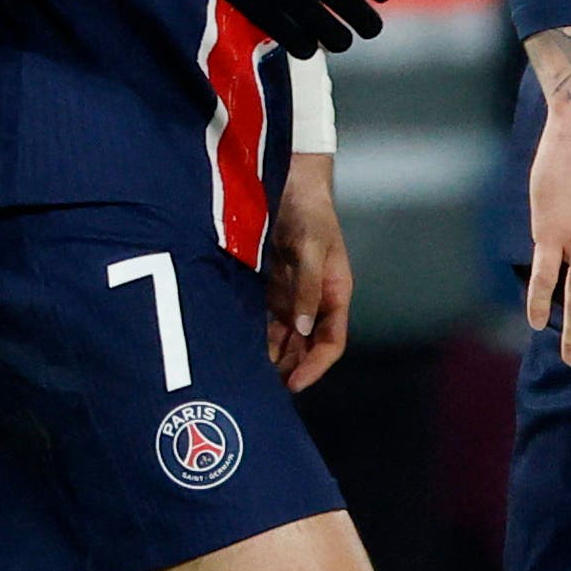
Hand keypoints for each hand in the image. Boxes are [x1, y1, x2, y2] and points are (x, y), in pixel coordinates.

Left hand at [262, 154, 351, 391]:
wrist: (288, 180)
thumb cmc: (309, 212)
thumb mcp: (313, 247)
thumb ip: (309, 287)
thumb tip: (302, 327)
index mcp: (335, 294)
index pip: (331, 342)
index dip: (315, 366)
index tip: (294, 384)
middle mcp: (314, 301)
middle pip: (305, 347)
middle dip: (289, 368)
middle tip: (263, 389)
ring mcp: (291, 295)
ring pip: (283, 338)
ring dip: (270, 357)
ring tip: (246, 375)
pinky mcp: (268, 287)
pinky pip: (263, 320)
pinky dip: (254, 336)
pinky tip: (235, 348)